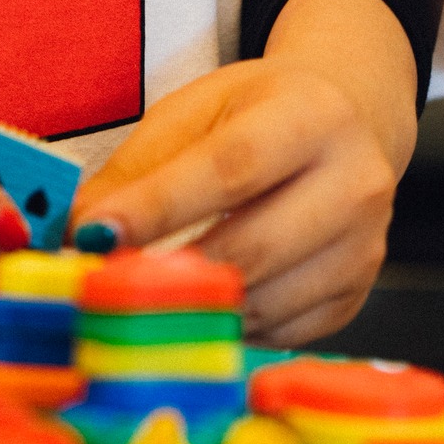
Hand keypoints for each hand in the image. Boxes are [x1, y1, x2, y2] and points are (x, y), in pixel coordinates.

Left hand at [70, 0, 418, 343]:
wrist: (347, 124)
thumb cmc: (258, 114)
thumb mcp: (195, 112)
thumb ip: (137, 169)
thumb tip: (78, 227)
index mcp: (312, 116)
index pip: (230, 169)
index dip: (159, 208)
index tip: (94, 233)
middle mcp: (356, 182)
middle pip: (251, 248)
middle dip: (166, 274)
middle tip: (100, 283)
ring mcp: (365, 247)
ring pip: (262, 301)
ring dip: (190, 309)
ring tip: (138, 295)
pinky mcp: (356, 295)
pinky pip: (279, 331)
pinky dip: (227, 326)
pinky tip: (199, 301)